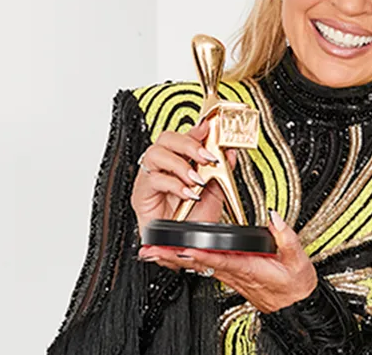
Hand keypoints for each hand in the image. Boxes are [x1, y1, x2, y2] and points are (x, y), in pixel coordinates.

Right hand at [131, 121, 237, 261]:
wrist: (183, 245)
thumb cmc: (194, 219)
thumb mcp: (215, 192)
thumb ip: (222, 170)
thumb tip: (230, 150)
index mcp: (181, 160)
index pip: (185, 135)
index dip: (197, 129)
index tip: (210, 127)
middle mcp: (164, 165)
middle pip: (166, 138)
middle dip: (189, 144)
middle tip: (207, 157)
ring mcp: (151, 177)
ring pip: (155, 154)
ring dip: (179, 164)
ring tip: (196, 180)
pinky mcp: (142, 193)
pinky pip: (153, 179)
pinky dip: (174, 184)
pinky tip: (188, 193)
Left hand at [138, 210, 316, 312]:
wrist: (295, 306)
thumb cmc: (295, 286)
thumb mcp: (297, 260)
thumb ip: (286, 238)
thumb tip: (273, 217)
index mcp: (248, 267)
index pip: (219, 259)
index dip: (200, 254)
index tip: (182, 249)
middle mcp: (234, 272)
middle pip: (198, 263)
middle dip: (172, 256)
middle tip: (150, 251)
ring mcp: (230, 274)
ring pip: (197, 265)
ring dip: (173, 258)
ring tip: (152, 250)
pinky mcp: (230, 274)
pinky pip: (203, 266)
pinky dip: (185, 260)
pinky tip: (174, 255)